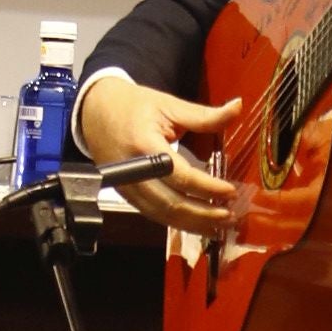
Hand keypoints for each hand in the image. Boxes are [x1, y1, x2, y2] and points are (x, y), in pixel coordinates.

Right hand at [75, 68, 242, 239]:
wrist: (94, 110)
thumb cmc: (131, 106)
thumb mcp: (168, 105)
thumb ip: (204, 115)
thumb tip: (237, 107)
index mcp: (144, 145)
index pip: (180, 176)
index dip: (207, 187)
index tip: (230, 191)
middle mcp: (133, 171)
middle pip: (171, 203)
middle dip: (203, 213)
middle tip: (230, 215)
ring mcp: (126, 186)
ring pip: (162, 215)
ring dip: (193, 223)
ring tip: (218, 225)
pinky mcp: (126, 194)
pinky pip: (153, 214)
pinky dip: (177, 222)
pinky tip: (197, 224)